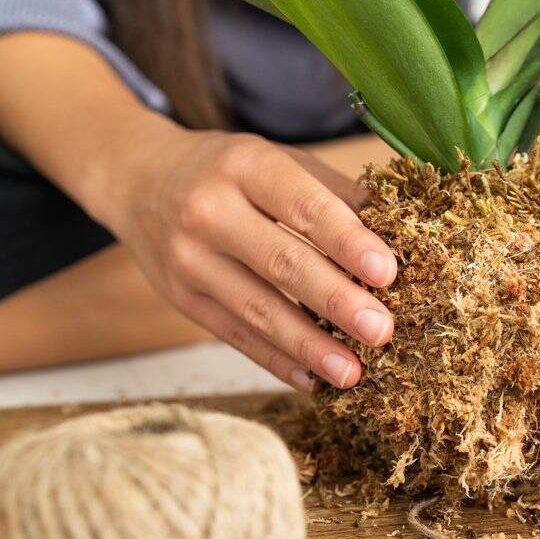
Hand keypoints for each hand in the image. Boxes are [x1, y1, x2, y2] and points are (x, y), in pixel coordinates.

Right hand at [100, 126, 397, 389]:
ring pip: (256, 309)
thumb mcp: (275, 158)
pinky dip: (275, 360)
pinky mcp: (181, 297)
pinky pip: (234, 334)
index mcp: (244, 165)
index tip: (388, 272)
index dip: (347, 241)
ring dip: (309, 345)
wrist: (136, 177)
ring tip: (352, 372)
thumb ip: (334, 192)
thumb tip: (402, 228)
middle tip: (382, 330)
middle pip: (281, 262)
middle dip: (336, 301)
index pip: (303, 206)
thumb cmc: (229, 170)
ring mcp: (188, 258)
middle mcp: (209, 210)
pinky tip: (310, 380)